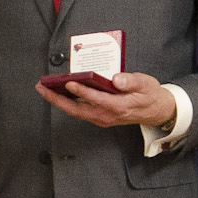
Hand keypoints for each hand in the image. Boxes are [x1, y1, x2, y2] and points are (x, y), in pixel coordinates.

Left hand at [36, 69, 177, 128]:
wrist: (156, 111)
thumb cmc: (150, 94)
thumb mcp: (145, 83)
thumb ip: (130, 81)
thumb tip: (115, 79)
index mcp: (119, 107)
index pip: (96, 99)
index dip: (82, 91)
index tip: (69, 82)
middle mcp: (107, 115)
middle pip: (77, 109)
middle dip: (56, 98)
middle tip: (41, 86)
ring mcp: (102, 118)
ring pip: (75, 111)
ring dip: (58, 101)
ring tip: (44, 88)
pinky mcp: (100, 117)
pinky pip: (79, 111)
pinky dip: (67, 103)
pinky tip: (59, 93)